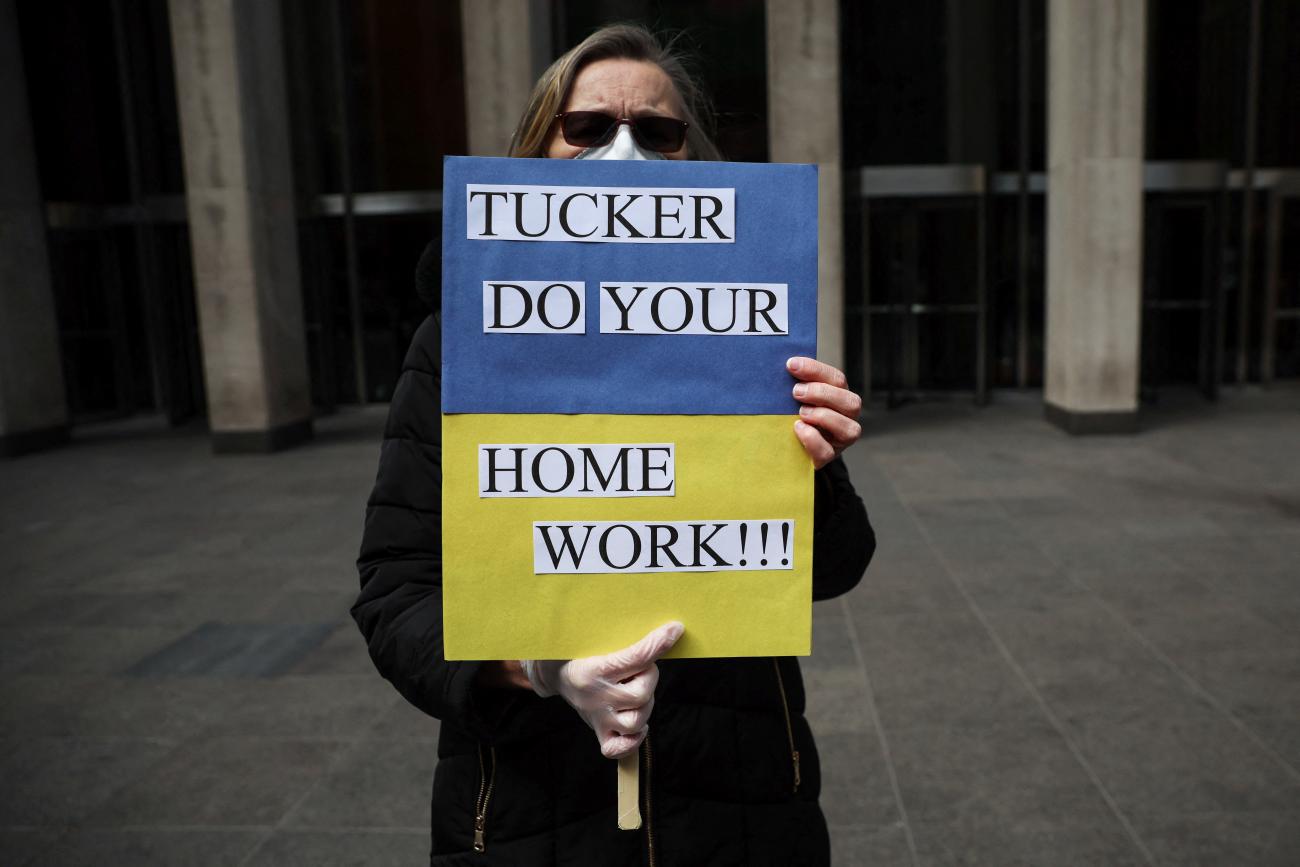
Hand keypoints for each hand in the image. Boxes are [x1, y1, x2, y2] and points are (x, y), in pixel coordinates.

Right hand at [521, 621, 683, 758]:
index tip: (674, 629)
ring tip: (639, 690)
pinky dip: (633, 741)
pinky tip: (638, 726)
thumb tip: (656, 624)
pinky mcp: (599, 731)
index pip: (635, 657)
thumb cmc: (577, 650)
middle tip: (643, 666)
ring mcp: (598, 717)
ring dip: (647, 705)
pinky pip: (618, 748)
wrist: (551, 673)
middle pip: (642, 693)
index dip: (659, 643)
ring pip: (636, 721)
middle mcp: (596, 697)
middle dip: (651, 676)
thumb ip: (618, 633)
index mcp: (593, 670)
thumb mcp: (590, 636)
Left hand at [787, 356, 862, 468]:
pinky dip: (812, 439)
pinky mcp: (827, 457)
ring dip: (823, 416)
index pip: (837, 379)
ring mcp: (840, 439)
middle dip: (822, 393)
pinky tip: (798, 428)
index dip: (815, 370)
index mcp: (839, 395)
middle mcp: (846, 417)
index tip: (791, 365)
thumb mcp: (794, 396)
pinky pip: (826, 451)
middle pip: (851, 401)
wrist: (787, 444)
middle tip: (796, 392)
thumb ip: (795, 383)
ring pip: (850, 429)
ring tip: (801, 412)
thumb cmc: (792, 413)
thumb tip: (783, 365)